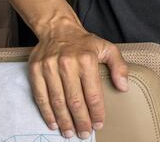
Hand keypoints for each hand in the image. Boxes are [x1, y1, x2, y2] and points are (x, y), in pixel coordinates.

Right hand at [29, 23, 128, 138]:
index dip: (96, 112)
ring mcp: (49, 67)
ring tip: (70, 133)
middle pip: (75, 100)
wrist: (58, 29)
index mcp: (87, 59)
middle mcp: (68, 63)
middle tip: (84, 134)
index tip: (99, 124)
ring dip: (64, 121)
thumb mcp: (107, 48)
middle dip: (81, 121)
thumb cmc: (84, 43)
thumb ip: (119, 66)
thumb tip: (124, 86)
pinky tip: (54, 123)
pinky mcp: (35, 70)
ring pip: (57, 101)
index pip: (93, 93)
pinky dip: (47, 113)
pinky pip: (41, 96)